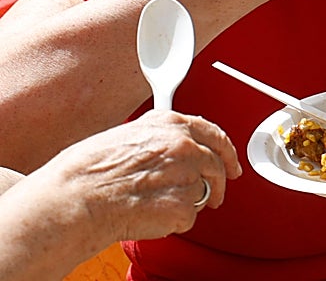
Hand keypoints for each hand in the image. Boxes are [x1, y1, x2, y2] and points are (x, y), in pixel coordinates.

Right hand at [32, 110, 240, 242]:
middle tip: (216, 195)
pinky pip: (188, 216)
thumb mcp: (126, 135)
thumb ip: (157, 137)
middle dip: (219, 182)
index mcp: (170, 124)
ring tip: (158, 205)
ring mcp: (187, 175)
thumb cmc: (88, 172)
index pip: (213, 133)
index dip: (226, 150)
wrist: (75, 200)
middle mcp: (184, 146)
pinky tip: (150, 215)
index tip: (231, 162)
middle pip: (217, 164)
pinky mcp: (183, 205)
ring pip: (202, 191)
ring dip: (188, 201)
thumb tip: (170, 146)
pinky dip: (174, 220)